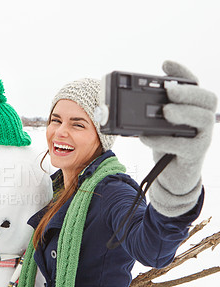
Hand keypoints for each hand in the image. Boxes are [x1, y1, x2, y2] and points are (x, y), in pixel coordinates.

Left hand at [140, 60, 216, 216]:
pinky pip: (183, 146)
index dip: (182, 73)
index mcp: (193, 109)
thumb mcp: (158, 127)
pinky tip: (147, 137)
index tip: (165, 63)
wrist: (172, 176)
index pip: (194, 86)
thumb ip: (150, 115)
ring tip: (165, 111)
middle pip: (206, 99)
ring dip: (183, 113)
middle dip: (187, 92)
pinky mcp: (194, 155)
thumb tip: (125, 105)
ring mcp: (202, 138)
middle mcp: (202, 121)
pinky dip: (163, 140)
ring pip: (202, 120)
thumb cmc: (165, 146)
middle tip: (168, 90)